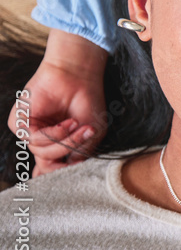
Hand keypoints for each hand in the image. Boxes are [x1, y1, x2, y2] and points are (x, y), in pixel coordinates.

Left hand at [7, 29, 108, 175]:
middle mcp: (42, 140)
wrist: (78, 75)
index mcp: (57, 144)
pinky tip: (68, 123)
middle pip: (48, 164)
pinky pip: (33, 139)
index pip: (51, 169)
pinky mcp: (19, 122)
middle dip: (68, 153)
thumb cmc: (88, 100)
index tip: (76, 170)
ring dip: (65, 141)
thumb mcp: (92, 134)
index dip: (60, 174)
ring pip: (42, 153)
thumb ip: (79, 154)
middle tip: (85, 138)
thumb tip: (67, 169)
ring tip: (78, 125)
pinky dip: (53, 133)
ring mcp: (31, 132)